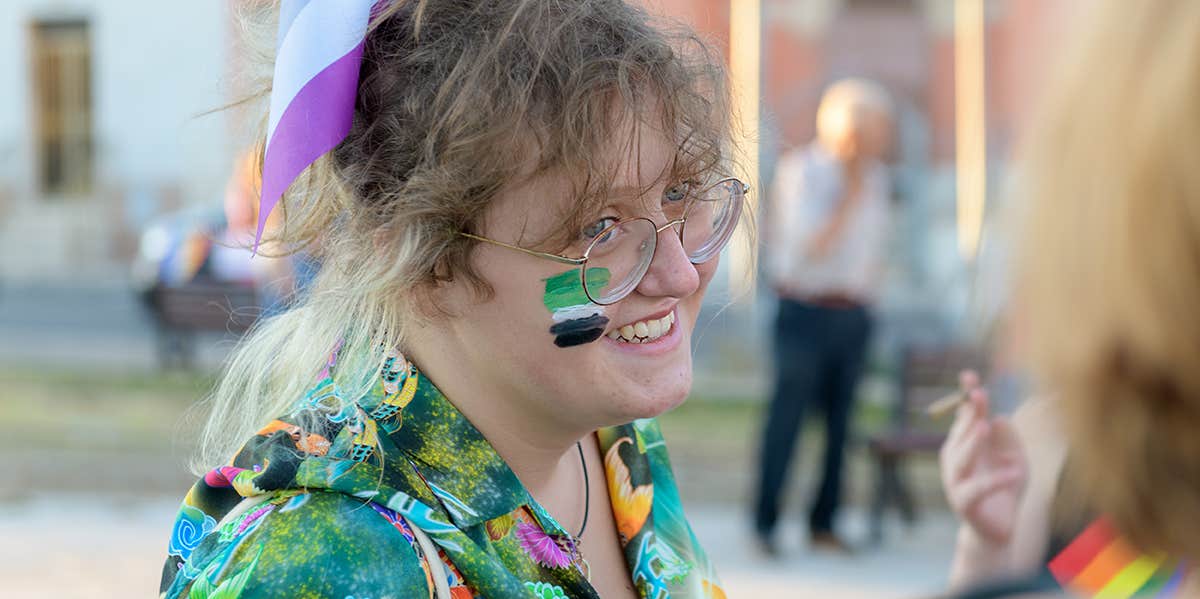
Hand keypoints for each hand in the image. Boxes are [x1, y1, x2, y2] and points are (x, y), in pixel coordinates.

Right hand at [939, 371, 1028, 545]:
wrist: (998, 531)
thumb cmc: (1006, 489)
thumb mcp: (1015, 459)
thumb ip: (1010, 440)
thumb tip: (1000, 418)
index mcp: (966, 444)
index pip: (964, 416)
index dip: (965, 396)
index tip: (969, 376)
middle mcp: (956, 459)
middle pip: (960, 433)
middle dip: (969, 414)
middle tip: (978, 395)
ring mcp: (956, 481)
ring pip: (960, 458)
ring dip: (971, 442)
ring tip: (984, 427)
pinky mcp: (965, 503)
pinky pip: (978, 489)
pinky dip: (996, 480)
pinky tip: (1014, 473)